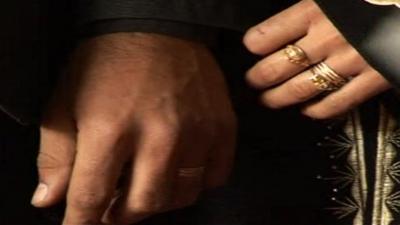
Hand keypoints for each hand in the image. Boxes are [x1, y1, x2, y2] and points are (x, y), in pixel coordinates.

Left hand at [31, 33, 235, 224]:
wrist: (156, 29)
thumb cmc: (106, 63)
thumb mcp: (65, 102)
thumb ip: (55, 155)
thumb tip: (49, 200)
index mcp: (110, 127)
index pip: (92, 197)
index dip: (82, 222)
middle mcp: (158, 134)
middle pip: (143, 206)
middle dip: (121, 215)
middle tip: (114, 205)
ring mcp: (196, 132)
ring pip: (181, 196)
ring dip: (158, 200)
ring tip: (146, 184)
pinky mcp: (222, 126)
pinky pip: (215, 177)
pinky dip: (197, 183)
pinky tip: (180, 168)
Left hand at [243, 0, 390, 118]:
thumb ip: (313, 9)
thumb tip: (290, 22)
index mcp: (316, 10)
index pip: (268, 34)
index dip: (254, 44)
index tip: (252, 49)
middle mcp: (328, 37)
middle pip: (278, 66)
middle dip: (259, 78)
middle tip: (253, 82)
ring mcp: (350, 61)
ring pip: (300, 88)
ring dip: (279, 98)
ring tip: (268, 101)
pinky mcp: (374, 78)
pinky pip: (337, 103)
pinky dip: (317, 110)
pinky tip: (308, 110)